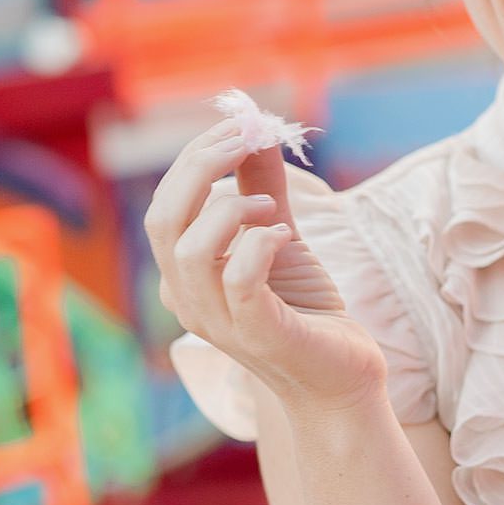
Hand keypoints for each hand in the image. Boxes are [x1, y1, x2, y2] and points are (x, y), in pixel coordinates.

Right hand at [145, 119, 388, 416]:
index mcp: (184, 274)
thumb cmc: (305, 309)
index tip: (239, 124)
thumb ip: (263, 185)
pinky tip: (286, 236)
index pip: (165, 204)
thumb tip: (255, 127)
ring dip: (234, 209)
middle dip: (202, 166)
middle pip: (163, 219)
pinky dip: (260, 243)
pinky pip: (238, 279)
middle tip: (247, 138)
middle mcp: (188, 299)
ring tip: (272, 209)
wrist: (340, 380)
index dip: (195, 157)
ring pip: (190, 249)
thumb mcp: (279, 234)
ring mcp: (218, 321)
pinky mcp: (258, 334)